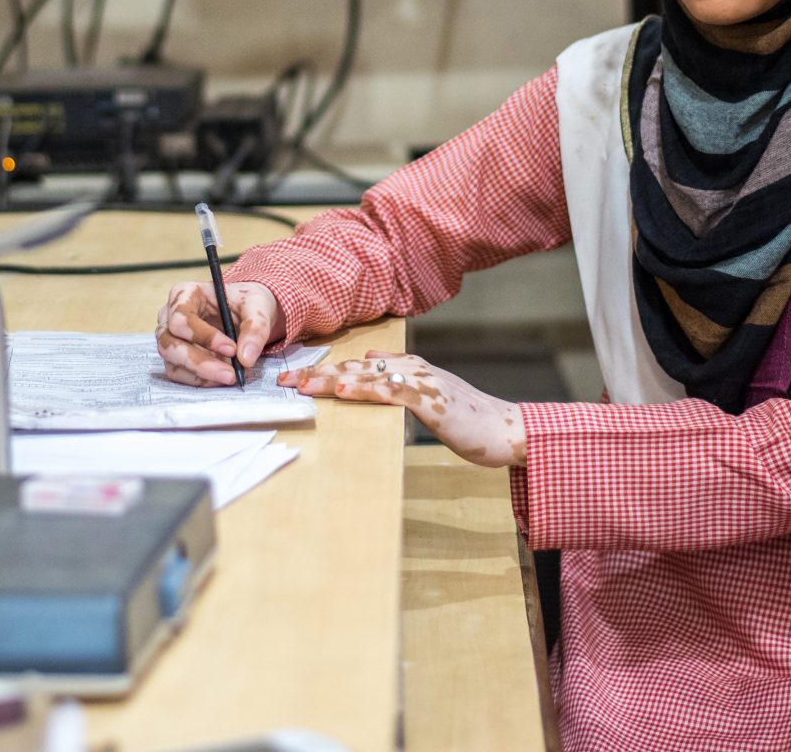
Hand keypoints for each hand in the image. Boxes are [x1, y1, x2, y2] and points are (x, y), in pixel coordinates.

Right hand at [155, 280, 285, 386]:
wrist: (247, 313)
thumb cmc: (246, 302)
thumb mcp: (257, 306)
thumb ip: (255, 327)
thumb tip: (245, 358)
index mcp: (185, 294)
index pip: (181, 319)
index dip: (203, 336)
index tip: (231, 349)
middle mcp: (170, 316)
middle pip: (170, 344)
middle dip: (200, 363)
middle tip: (230, 374)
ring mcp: (170, 338)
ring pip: (173, 363)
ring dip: (201, 375)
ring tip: (231, 377)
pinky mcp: (175, 357)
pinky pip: (179, 374)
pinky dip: (201, 381)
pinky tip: (222, 379)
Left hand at [279, 352, 525, 468]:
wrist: (508, 430)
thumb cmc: (471, 419)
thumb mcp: (432, 395)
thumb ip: (403, 378)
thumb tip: (373, 360)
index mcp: (411, 367)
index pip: (359, 365)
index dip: (324, 370)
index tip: (294, 377)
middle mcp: (413, 368)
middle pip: (355, 367)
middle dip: (316, 373)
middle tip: (282, 381)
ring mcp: (422, 382)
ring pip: (367, 375)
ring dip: (331, 379)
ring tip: (301, 385)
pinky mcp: (431, 401)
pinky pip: (391, 392)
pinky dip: (365, 389)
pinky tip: (343, 390)